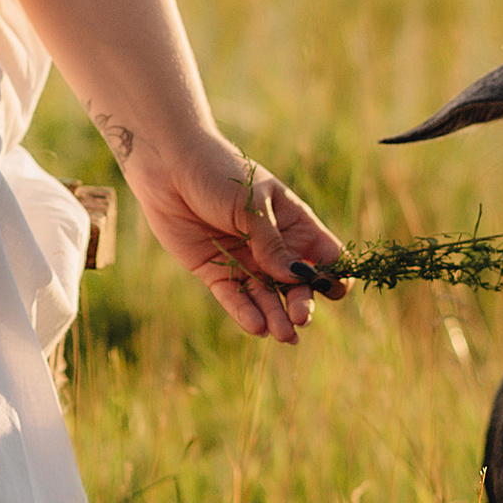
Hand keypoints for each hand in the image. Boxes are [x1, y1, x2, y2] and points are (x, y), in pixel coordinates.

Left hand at [127, 130, 346, 342]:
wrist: (169, 167)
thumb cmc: (218, 173)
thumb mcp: (251, 205)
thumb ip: (271, 243)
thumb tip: (296, 278)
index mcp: (293, 222)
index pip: (325, 254)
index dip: (334, 273)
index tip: (334, 289)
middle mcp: (273, 246)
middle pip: (296, 283)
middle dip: (302, 302)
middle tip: (300, 318)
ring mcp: (245, 260)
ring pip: (266, 296)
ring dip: (276, 315)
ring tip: (284, 335)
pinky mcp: (215, 270)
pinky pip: (234, 297)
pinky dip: (245, 313)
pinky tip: (257, 328)